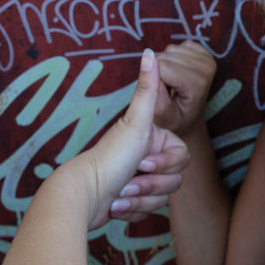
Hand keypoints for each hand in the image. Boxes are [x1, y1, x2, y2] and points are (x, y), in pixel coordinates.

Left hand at [76, 48, 191, 229]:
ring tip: (118, 195)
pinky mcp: (131, 202)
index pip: (182, 158)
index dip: (165, 163)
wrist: (82, 196)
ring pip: (161, 198)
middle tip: (128, 180)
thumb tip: (151, 51)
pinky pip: (147, 212)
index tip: (143, 161)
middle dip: (150, 185)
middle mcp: (147, 158)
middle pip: (174, 180)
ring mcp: (140, 181)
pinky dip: (131, 211)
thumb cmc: (110, 157)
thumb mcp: (135, 121)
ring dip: (139, 200)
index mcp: (153, 139)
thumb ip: (148, 87)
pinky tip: (115, 206)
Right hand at [153, 41, 216, 136]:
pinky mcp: (203, 51)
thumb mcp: (160, 114)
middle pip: (165, 56)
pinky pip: (177, 46)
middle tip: (167, 89)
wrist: (190, 118)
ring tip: (172, 82)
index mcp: (198, 84)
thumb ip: (151, 90)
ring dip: (165, 65)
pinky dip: (172, 58)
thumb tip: (148, 58)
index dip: (155, 80)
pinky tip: (177, 72)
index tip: (163, 94)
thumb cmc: (174, 119)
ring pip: (169, 49)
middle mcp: (206, 68)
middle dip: (159, 72)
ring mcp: (207, 58)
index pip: (162, 66)